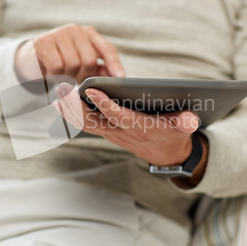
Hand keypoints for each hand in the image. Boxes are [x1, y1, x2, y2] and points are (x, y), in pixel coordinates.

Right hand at [15, 24, 124, 83]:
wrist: (33, 56)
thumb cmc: (63, 60)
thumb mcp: (83, 61)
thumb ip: (100, 68)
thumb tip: (118, 77)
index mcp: (89, 34)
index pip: (107, 48)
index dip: (114, 63)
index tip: (120, 78)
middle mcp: (75, 30)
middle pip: (89, 60)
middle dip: (83, 74)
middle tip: (75, 78)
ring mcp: (58, 34)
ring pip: (72, 64)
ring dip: (67, 76)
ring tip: (62, 74)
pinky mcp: (43, 42)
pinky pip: (57, 66)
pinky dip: (55, 75)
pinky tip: (51, 72)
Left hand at [54, 83, 208, 186]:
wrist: (167, 155)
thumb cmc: (174, 135)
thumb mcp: (184, 128)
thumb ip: (186, 122)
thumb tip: (190, 118)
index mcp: (139, 127)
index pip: (119, 115)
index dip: (106, 104)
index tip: (92, 90)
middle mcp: (121, 131)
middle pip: (94, 120)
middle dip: (76, 106)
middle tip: (61, 91)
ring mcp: (112, 132)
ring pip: (86, 122)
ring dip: (70, 110)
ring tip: (56, 95)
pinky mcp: (108, 131)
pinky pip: (87, 124)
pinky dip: (73, 114)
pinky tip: (61, 103)